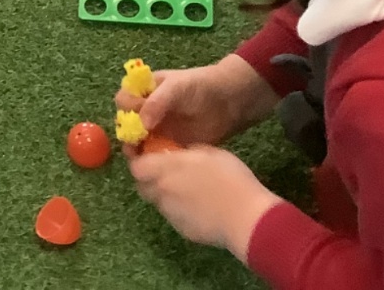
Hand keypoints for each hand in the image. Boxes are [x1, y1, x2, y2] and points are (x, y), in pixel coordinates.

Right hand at [115, 57, 278, 148]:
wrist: (228, 101)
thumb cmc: (199, 86)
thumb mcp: (177, 86)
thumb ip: (157, 102)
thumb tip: (142, 123)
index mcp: (144, 91)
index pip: (124, 100)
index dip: (125, 110)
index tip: (134, 120)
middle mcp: (147, 110)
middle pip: (127, 124)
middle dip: (127, 134)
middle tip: (133, 145)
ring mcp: (159, 129)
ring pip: (139, 141)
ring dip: (137, 150)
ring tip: (141, 159)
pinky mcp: (171, 145)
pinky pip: (157, 154)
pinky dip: (154, 160)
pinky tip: (158, 165)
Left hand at [129, 145, 283, 261]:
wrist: (247, 219)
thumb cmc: (231, 179)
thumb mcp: (210, 152)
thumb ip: (187, 152)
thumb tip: (178, 155)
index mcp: (165, 170)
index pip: (136, 167)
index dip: (139, 161)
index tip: (150, 157)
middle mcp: (162, 192)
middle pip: (142, 186)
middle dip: (149, 180)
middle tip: (167, 174)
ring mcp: (171, 214)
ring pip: (159, 202)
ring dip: (165, 195)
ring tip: (189, 191)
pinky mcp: (183, 231)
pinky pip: (175, 217)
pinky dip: (181, 211)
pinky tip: (201, 209)